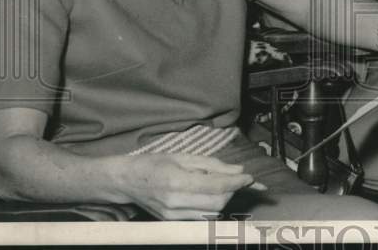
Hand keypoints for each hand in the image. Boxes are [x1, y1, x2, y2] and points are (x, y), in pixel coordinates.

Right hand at [118, 153, 256, 219]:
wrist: (127, 181)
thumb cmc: (154, 164)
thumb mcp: (183, 156)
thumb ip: (212, 164)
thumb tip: (238, 171)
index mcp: (177, 181)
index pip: (216, 186)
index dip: (237, 182)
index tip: (250, 178)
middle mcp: (175, 202)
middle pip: (218, 204)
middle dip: (232, 191)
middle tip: (237, 180)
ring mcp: (173, 216)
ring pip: (212, 214)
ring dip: (224, 200)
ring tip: (222, 186)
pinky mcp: (173, 222)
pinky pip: (201, 218)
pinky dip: (212, 207)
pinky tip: (210, 195)